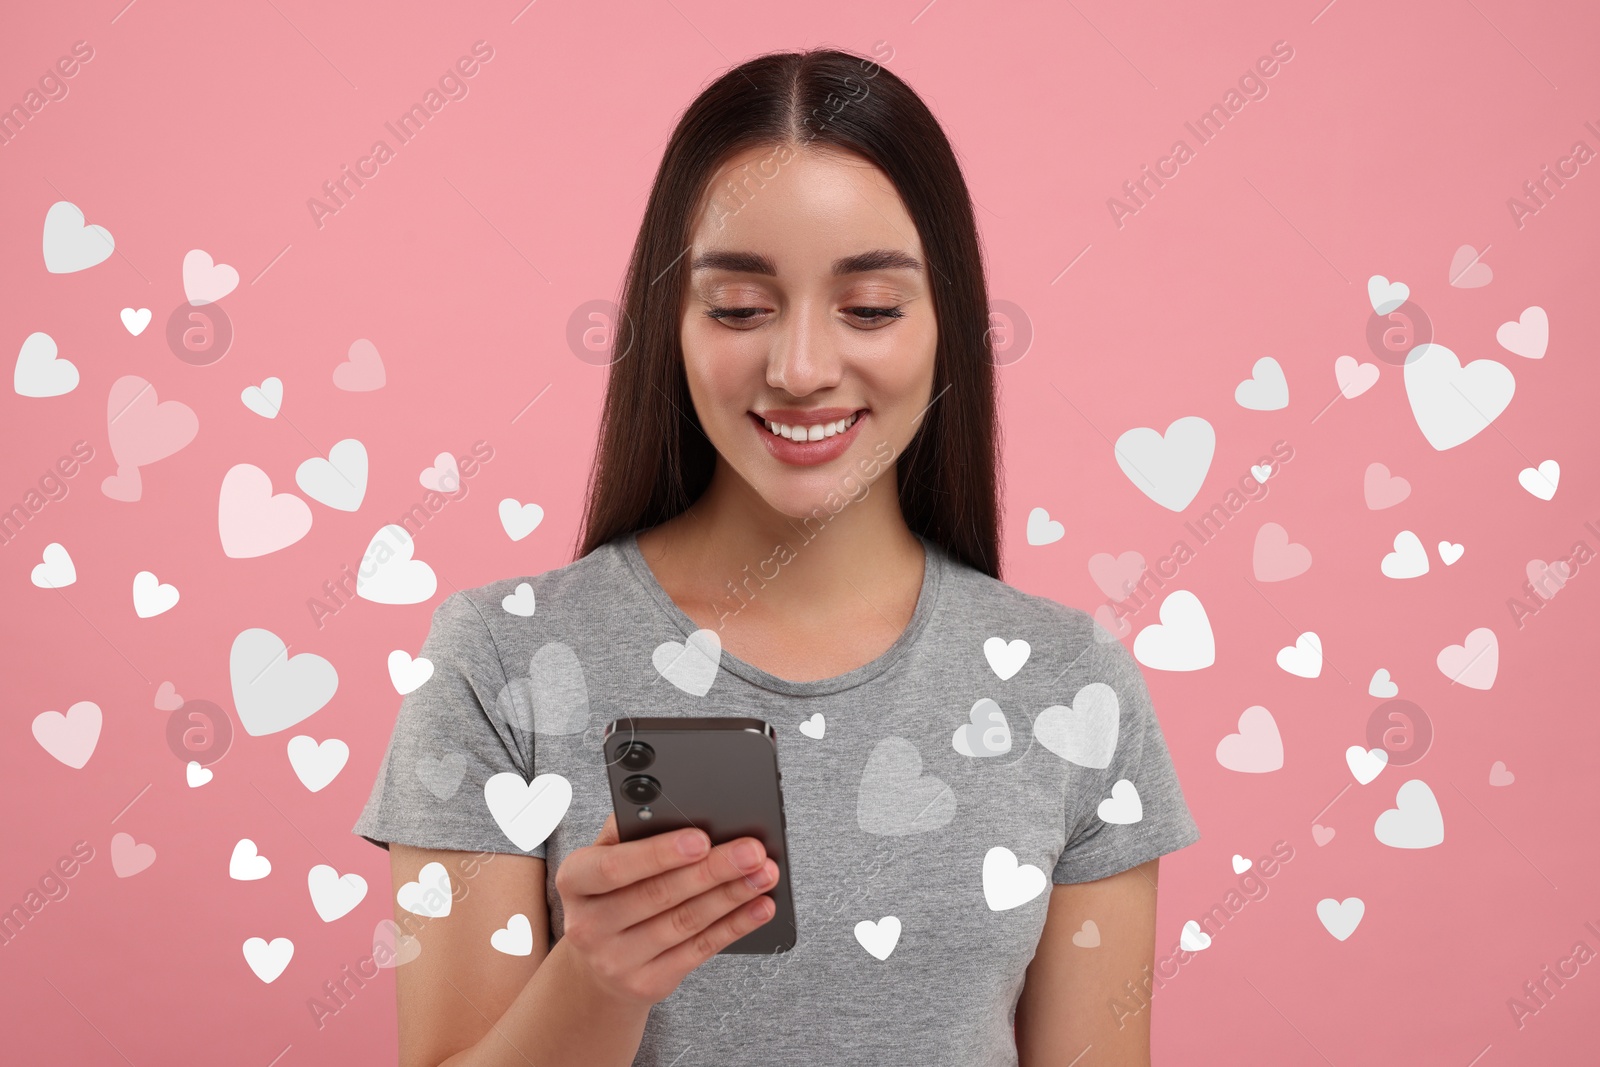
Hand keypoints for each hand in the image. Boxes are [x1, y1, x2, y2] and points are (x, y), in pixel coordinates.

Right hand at [553, 813, 780, 1006]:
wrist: (596, 967)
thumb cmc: (610, 895)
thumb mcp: (603, 858)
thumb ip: (629, 830)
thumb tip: (667, 803)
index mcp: (574, 880)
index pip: (614, 867)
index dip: (659, 854)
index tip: (701, 838)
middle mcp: (588, 925)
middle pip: (659, 894)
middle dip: (713, 870)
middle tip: (752, 851)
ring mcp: (616, 960)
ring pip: (685, 922)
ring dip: (732, 896)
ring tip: (764, 874)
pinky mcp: (647, 983)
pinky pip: (699, 950)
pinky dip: (735, 926)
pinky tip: (759, 907)